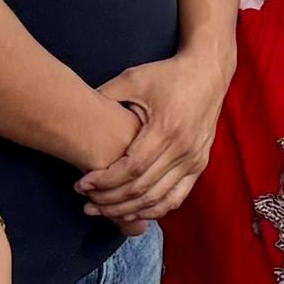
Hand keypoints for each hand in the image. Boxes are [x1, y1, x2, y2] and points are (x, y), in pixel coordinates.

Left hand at [79, 43, 230, 222]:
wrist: (208, 72)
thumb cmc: (167, 75)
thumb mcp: (134, 78)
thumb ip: (106, 96)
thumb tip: (74, 110)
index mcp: (165, 129)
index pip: (131, 168)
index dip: (104, 182)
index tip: (82, 185)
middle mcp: (182, 149)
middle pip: (141, 188)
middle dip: (110, 200)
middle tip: (87, 203)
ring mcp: (194, 159)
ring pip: (157, 199)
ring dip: (128, 210)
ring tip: (103, 211)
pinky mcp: (199, 164)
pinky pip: (176, 198)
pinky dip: (153, 210)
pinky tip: (132, 211)